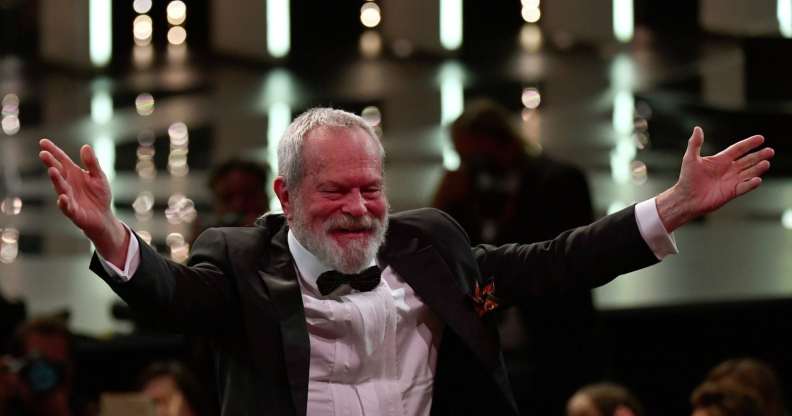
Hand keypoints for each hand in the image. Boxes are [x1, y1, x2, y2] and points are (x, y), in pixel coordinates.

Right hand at [38, 139, 128, 266]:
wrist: (103, 217)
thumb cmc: (99, 195)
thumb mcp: (99, 176)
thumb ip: (92, 163)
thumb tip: (85, 146)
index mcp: (74, 174)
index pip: (61, 160)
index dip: (53, 151)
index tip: (42, 142)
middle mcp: (68, 184)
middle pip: (58, 172)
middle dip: (50, 163)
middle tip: (43, 154)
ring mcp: (68, 197)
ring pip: (60, 188)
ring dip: (56, 180)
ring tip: (52, 171)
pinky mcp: (72, 211)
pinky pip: (66, 207)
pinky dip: (63, 203)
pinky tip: (62, 197)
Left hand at [657, 127, 773, 231]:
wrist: (686, 198)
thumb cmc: (687, 178)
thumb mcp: (690, 159)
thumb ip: (695, 144)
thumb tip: (697, 128)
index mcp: (720, 160)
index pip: (738, 149)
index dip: (749, 144)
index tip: (761, 138)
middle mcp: (728, 169)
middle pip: (747, 160)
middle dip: (759, 156)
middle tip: (770, 151)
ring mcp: (731, 181)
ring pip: (749, 173)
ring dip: (758, 168)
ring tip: (766, 163)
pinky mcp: (731, 192)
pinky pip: (744, 187)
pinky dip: (751, 184)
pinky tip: (757, 179)